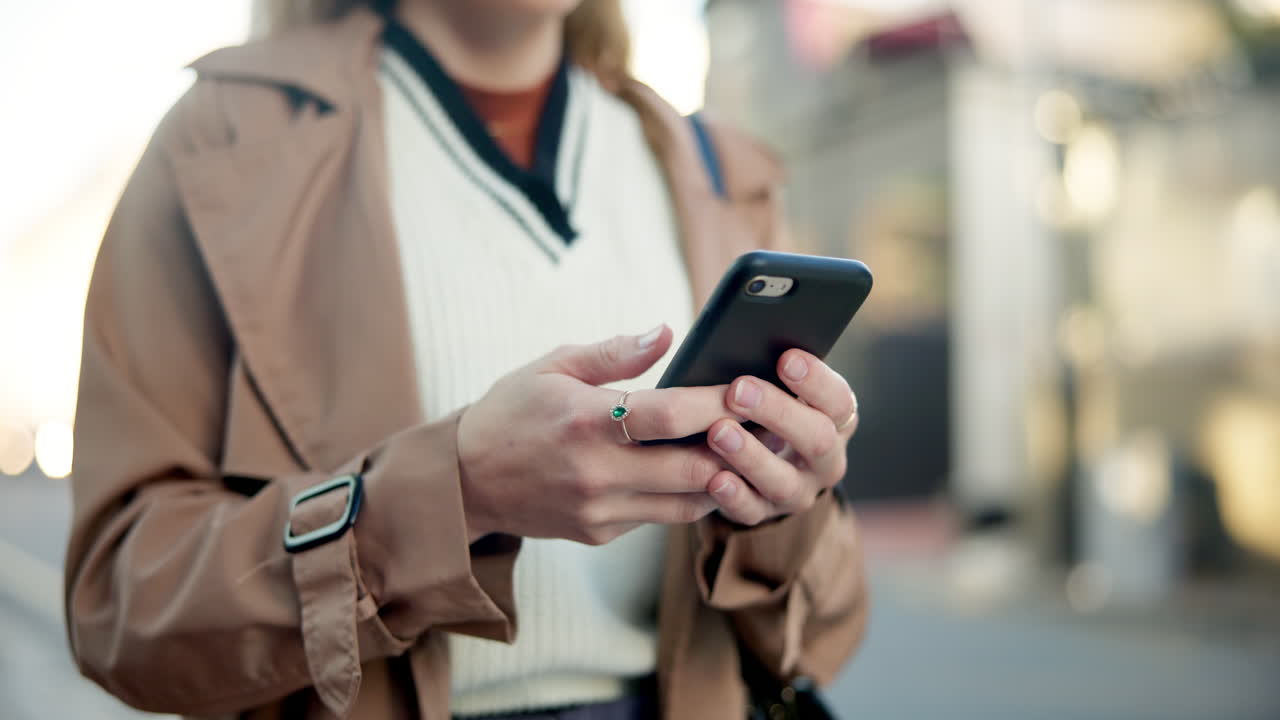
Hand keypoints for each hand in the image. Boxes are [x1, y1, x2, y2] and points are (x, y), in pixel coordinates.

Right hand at [457, 325, 738, 545]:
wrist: (464, 481)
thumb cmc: (512, 412)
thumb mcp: (552, 365)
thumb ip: (614, 352)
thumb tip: (667, 332)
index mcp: (584, 421)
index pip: (669, 415)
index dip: (717, 403)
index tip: (748, 389)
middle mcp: (595, 472)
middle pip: (692, 469)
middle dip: (737, 448)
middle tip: (769, 426)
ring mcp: (599, 509)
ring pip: (687, 504)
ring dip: (724, 479)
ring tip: (750, 451)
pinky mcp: (599, 534)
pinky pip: (661, 518)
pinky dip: (688, 496)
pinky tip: (707, 472)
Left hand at [704, 349, 858, 525]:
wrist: (765, 461)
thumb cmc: (769, 405)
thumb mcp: (781, 385)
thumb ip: (772, 367)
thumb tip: (744, 337)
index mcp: (836, 419)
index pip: (838, 400)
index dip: (815, 381)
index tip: (786, 358)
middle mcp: (826, 459)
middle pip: (816, 439)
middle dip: (777, 412)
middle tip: (738, 389)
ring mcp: (798, 491)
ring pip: (783, 480)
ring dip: (750, 456)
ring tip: (718, 431)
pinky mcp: (765, 514)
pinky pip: (751, 511)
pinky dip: (733, 496)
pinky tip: (714, 479)